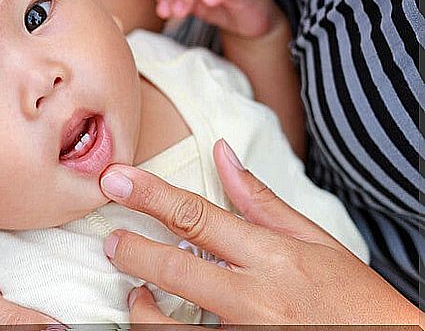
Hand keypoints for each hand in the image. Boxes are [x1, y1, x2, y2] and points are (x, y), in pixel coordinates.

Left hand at [98, 140, 421, 324]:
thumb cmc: (354, 297)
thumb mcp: (314, 240)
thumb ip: (260, 200)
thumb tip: (222, 153)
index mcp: (273, 257)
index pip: (198, 217)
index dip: (151, 195)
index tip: (117, 179)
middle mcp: (258, 299)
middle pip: (179, 268)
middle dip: (134, 250)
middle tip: (111, 239)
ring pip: (176, 327)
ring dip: (143, 311)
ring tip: (134, 294)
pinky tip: (159, 322)